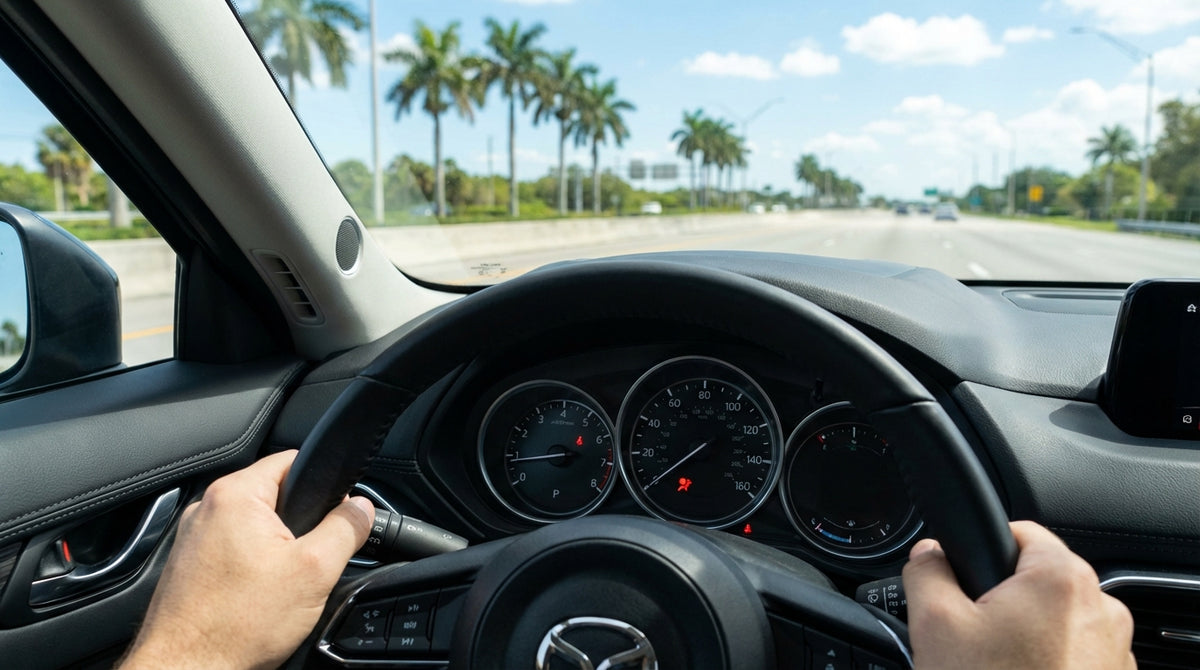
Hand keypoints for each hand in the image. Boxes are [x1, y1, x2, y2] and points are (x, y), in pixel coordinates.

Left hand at [119, 450, 373, 669]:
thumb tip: (361, 508)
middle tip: (312, 561)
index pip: (292, 460)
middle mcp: (207, 508)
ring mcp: (193, 538)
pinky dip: (251, 569)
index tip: (339, 512)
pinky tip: (257, 599)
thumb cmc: (235, 626)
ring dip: (275, 549)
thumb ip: (345, 529)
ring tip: (281, 586)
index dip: (325, 483)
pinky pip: (233, 552)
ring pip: (255, 528)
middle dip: (301, 524)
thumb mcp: (315, 572)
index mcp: (236, 495)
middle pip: (274, 496)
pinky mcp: (188, 567)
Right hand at [903, 521, 1135, 669]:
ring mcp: (1114, 653)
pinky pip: (1073, 658)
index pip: (1019, 532)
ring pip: (1055, 623)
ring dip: (1025, 636)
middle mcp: (1101, 610)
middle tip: (970, 638)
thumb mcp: (933, 625)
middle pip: (1037, 581)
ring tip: (992, 668)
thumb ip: (926, 571)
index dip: (981, 552)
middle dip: (1001, 602)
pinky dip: (1046, 665)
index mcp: (1060, 579)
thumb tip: (928, 554)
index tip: (963, 582)